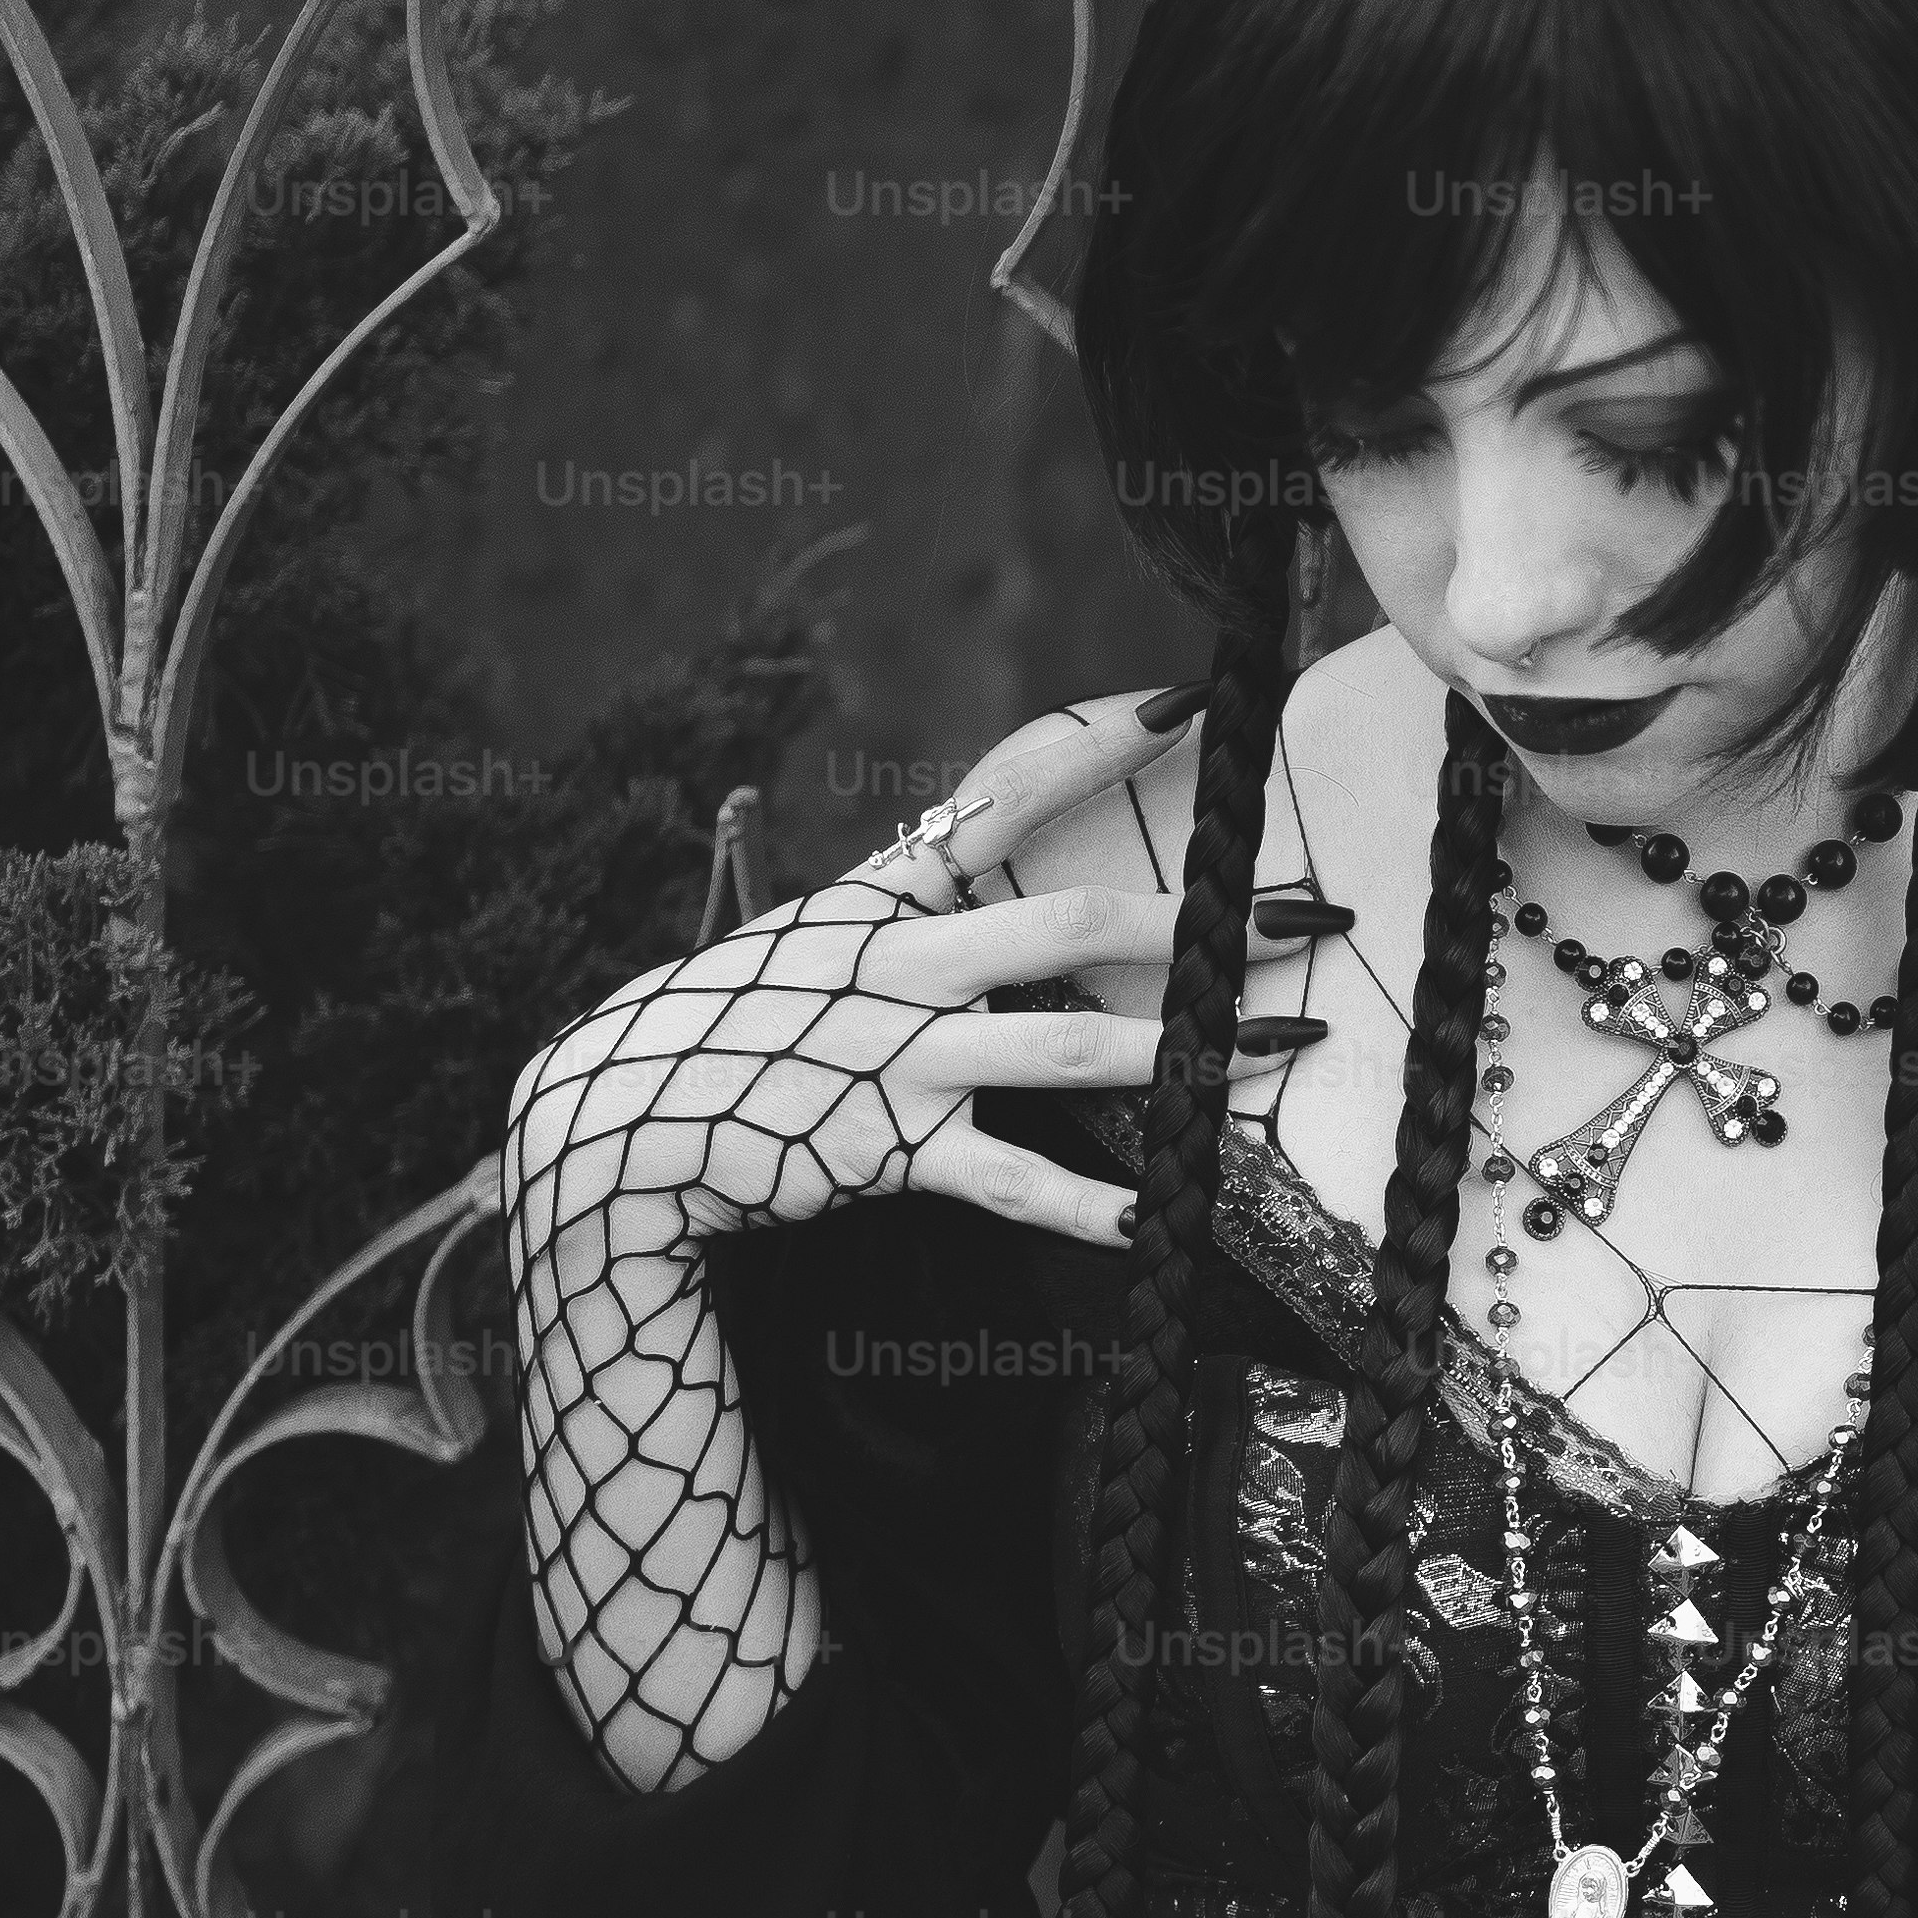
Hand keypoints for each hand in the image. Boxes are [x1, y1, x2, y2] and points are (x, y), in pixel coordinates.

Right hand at [502, 682, 1336, 1787]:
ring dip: (1184, 1057)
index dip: (1087, 742)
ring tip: (1278, 1050)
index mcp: (883, 898)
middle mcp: (899, 964)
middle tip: (1305, 918)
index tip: (1184, 701)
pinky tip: (1157, 1217)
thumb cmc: (726, 1028)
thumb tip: (972, 866)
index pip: (996, 793)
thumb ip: (901, 910)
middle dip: (1198, 923)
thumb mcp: (808, 940)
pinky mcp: (885, 1146)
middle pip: (1070, 923)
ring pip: (1065, 1048)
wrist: (612, 1118)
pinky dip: (1085, 1204)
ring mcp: (895, 1056)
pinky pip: (1007, 1177)